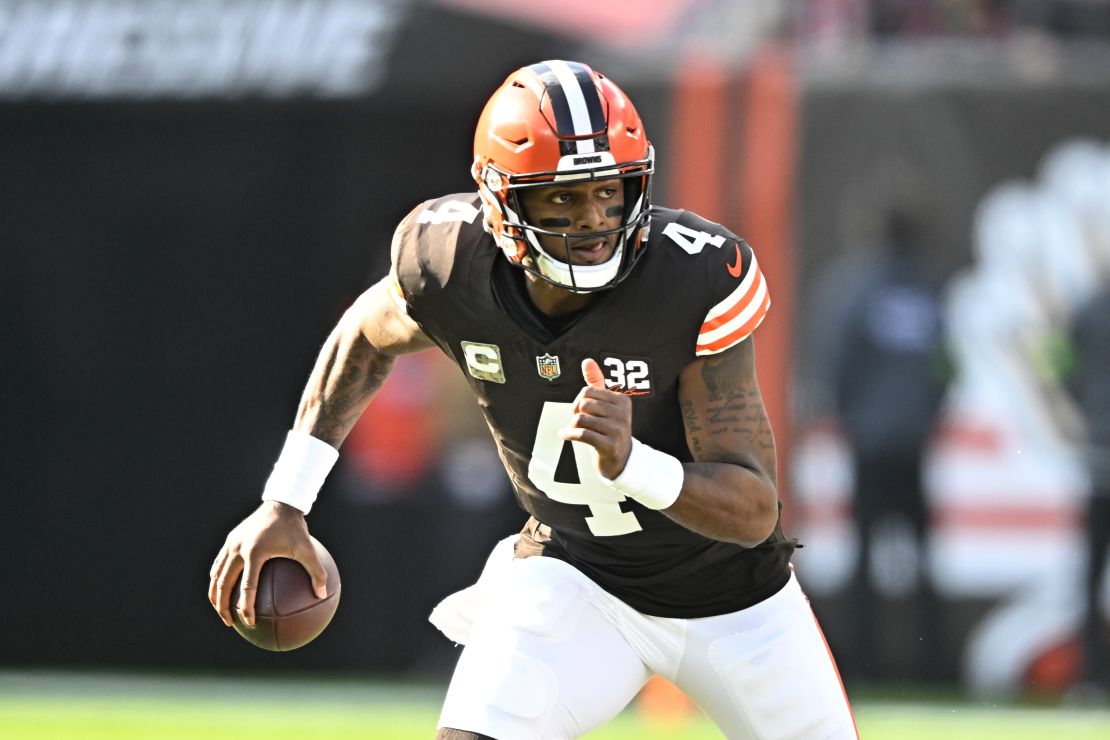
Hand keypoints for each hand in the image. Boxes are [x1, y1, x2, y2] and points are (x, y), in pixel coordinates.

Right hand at [207, 501, 327, 627]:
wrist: (281, 503)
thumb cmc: (296, 528)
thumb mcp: (308, 550)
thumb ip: (316, 572)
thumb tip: (322, 595)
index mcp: (255, 553)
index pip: (246, 588)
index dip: (246, 608)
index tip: (249, 622)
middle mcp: (238, 549)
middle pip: (223, 584)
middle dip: (223, 607)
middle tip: (230, 623)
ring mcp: (231, 544)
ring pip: (216, 575)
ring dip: (216, 595)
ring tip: (222, 610)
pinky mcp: (230, 540)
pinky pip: (219, 564)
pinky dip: (218, 579)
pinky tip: (224, 590)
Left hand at [558, 358, 632, 479]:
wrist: (620, 459)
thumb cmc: (608, 428)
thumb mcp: (605, 404)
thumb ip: (597, 382)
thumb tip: (587, 361)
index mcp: (622, 400)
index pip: (588, 390)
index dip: (578, 400)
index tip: (578, 409)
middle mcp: (623, 414)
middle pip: (584, 404)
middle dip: (575, 413)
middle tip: (575, 421)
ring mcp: (618, 430)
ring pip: (581, 419)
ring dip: (571, 426)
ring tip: (571, 430)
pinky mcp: (609, 446)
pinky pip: (581, 434)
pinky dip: (568, 434)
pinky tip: (564, 436)